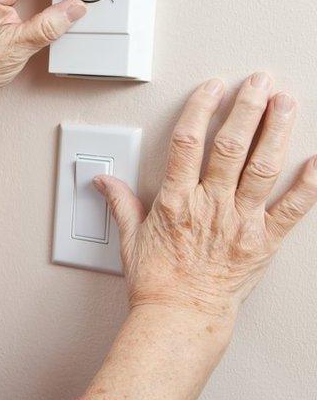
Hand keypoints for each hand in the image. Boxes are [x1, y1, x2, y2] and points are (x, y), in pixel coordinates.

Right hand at [95, 73, 316, 319]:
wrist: (180, 317)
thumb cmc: (157, 283)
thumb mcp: (130, 239)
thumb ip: (121, 203)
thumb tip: (104, 181)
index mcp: (176, 202)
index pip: (187, 143)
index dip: (201, 110)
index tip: (213, 88)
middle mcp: (210, 206)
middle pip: (230, 146)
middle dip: (247, 108)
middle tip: (259, 82)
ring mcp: (240, 222)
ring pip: (262, 168)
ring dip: (277, 131)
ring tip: (286, 104)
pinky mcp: (264, 242)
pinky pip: (293, 209)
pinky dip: (309, 184)